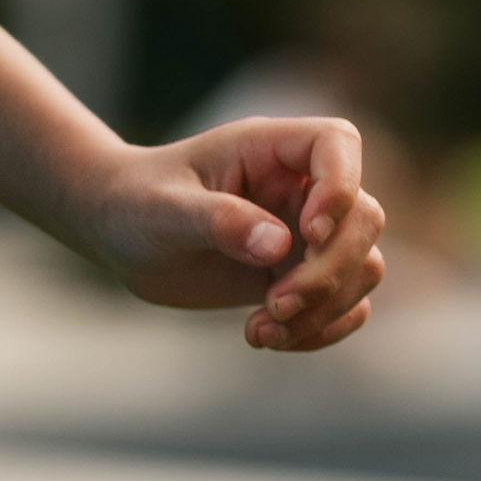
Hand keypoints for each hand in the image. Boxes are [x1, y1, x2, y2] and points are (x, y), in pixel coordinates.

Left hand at [83, 116, 385, 352]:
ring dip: (325, 307)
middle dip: (330, 270)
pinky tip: (267, 338)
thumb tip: (279, 245)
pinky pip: (345, 303)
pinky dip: (321, 328)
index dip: (340, 188)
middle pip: (363, 217)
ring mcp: (302, 231)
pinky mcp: (297, 272)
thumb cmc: (134, 202)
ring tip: (261, 330)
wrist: (117, 231)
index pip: (337, 143)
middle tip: (275, 305)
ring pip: (362, 265)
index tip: (307, 235)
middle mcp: (295, 186)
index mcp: (266, 148)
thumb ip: (219, 220)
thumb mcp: (163, 210)